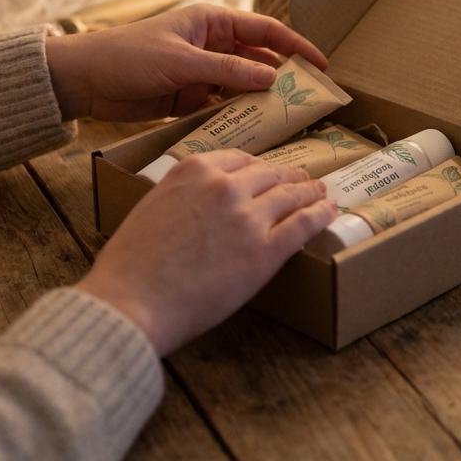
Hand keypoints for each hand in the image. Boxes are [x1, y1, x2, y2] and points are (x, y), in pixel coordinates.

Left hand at [44, 4, 327, 121]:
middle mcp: (211, 45)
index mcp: (211, 22)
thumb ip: (227, 71)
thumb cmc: (128, 57)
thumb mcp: (181, 62)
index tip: (322, 64)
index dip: (295, 45)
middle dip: (283, 79)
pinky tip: (253, 133)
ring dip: (260, 102)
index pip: (265, 31)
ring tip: (287, 122)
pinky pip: (222, 108)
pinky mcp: (188, 99)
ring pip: (242, 87)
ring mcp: (200, 73)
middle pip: (258, 61)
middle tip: (311, 102)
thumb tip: (272, 79)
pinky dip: (237, 118)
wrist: (84, 80)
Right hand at [75, 149, 336, 355]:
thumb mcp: (152, 206)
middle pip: (268, 175)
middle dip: (288, 177)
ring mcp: (248, 216)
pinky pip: (303, 225)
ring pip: (290, 196)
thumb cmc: (131, 264)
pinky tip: (329, 212)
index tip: (266, 171)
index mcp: (194, 170)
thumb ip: (181, 195)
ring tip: (321, 193)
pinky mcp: (265, 251)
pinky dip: (320, 215)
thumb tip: (198, 204)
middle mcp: (225, 186)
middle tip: (303, 180)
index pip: (238, 160)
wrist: (132, 300)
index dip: (258, 167)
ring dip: (309, 192)